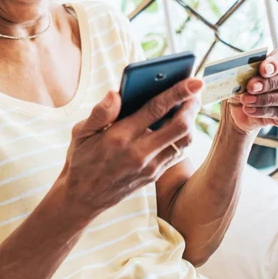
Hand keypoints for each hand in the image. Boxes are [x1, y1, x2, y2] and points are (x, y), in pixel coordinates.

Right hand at [56, 78, 201, 219]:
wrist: (82, 198)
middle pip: (179, 126)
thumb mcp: (81, 133)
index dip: (178, 92)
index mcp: (119, 136)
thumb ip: (100, 112)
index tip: (194, 80)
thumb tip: (116, 93)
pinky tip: (181, 123)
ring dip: (191, 120)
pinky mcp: (154, 175)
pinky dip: (184, 136)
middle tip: (196, 89)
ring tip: (190, 104)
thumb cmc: (81, 159)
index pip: (155, 109)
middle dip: (192, 105)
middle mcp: (139, 153)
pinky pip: (177, 153)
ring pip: (184, 141)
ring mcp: (149, 166)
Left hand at [227, 48, 277, 134]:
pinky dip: (263, 111)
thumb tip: (242, 71)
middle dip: (269, 83)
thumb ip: (245, 70)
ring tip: (246, 100)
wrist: (239, 107)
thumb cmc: (244, 84)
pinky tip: (250, 109)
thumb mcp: (240, 75)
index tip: (263, 69)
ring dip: (265, 99)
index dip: (277, 63)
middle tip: (251, 87)